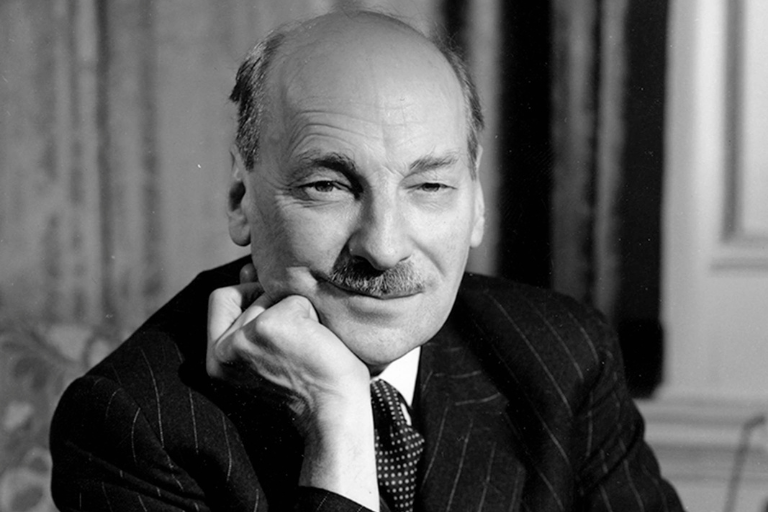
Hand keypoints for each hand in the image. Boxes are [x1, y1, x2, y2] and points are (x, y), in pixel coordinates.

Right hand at [206, 263, 377, 508]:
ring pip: (269, 294)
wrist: (335, 412)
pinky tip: (318, 343)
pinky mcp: (267, 328)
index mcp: (217, 361)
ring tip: (308, 345)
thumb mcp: (272, 350)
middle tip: (297, 339)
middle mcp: (221, 351)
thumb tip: (248, 269)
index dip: (248, 292)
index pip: (220, 298)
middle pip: (245, 292)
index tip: (274, 305)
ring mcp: (242, 339)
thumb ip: (253, 313)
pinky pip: (294, 299)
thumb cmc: (311, 381)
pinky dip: (313, 314)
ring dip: (296, 312)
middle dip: (274, 304)